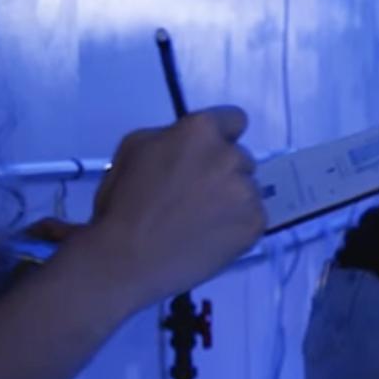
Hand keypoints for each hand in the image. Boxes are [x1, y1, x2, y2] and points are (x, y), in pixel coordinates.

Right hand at [61, 108, 264, 307]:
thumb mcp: (134, 148)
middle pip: (240, 158)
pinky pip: (254, 217)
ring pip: (247, 189)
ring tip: (199, 221)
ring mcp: (246, 192)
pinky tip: (209, 237)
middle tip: (195, 195)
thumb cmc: (123, 203)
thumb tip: (190, 143)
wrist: (127, 258)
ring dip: (231, 200)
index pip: (234, 119)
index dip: (221, 137)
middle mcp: (230, 156)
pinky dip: (237, 226)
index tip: (209, 154)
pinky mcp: (255, 224)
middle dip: (222, 171)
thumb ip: (171, 136)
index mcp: (200, 131)